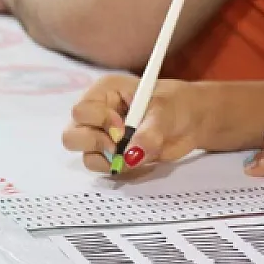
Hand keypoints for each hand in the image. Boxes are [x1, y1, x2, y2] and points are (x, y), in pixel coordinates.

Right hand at [62, 75, 209, 173]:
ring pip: (87, 157)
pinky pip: (104, 170)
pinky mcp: (113, 157)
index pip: (81, 111)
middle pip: (72, 136)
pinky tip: (139, 160)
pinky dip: (120, 170)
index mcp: (104, 93)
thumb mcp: (166, 113)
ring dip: (109, 160)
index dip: (100, 122)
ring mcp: (103, 137)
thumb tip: (130, 156)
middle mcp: (97, 115)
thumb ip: (149, 133)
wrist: (191, 121)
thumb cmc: (176, 104)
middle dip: (96, 144)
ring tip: (135, 153)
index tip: (124, 127)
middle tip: (120, 145)